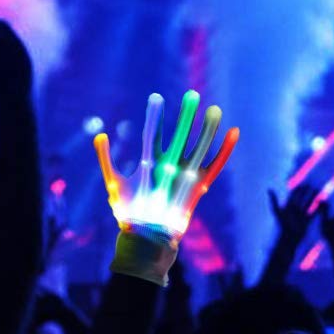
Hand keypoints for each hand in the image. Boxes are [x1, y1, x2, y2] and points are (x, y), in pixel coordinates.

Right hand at [94, 91, 238, 284]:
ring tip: (215, 108)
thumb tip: (99, 135)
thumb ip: (106, 159)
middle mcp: (170, 170)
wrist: (150, 240)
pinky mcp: (201, 185)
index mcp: (149, 168)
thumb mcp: (113, 184)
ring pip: (201, 148)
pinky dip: (226, 149)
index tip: (156, 96)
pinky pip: (217, 164)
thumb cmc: (129, 210)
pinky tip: (234, 131)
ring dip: (209, 128)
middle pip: (180, 137)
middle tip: (192, 94)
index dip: (154, 116)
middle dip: (186, 116)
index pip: (152, 135)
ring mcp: (187, 178)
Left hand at [268, 183, 317, 245]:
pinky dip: (317, 208)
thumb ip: (274, 200)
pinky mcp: (307, 222)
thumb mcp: (277, 211)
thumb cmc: (282, 224)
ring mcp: (301, 216)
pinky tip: (322, 203)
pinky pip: (313, 213)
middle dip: (307, 193)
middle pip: (302, 199)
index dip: (298, 191)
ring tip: (318, 192)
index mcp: (288, 208)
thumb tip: (269, 189)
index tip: (303, 185)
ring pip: (308, 205)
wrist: (289, 237)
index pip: (293, 197)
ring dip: (312, 199)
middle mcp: (295, 211)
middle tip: (312, 187)